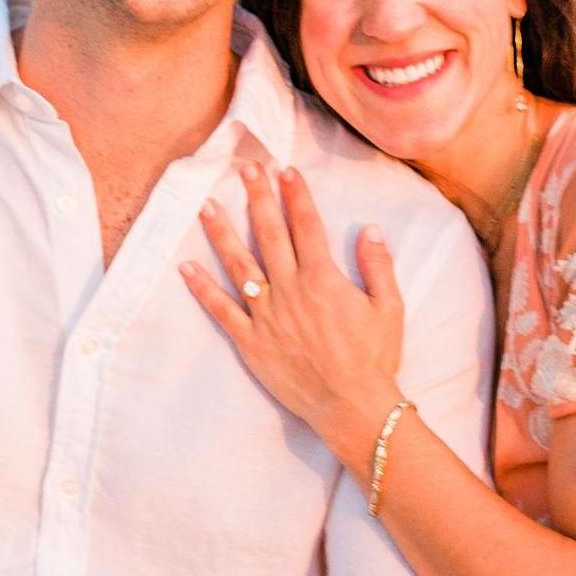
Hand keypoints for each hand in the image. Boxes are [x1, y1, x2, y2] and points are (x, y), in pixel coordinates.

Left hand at [185, 162, 405, 451]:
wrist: (351, 406)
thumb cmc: (374, 359)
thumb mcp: (390, 308)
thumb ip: (378, 265)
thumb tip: (370, 228)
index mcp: (323, 278)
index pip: (307, 225)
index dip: (296, 194)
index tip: (286, 170)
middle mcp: (291, 290)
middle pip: (270, 233)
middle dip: (257, 197)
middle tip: (245, 168)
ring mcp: (267, 315)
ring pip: (239, 264)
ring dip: (222, 232)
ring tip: (206, 205)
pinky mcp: (251, 341)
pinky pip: (221, 310)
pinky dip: (202, 288)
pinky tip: (186, 267)